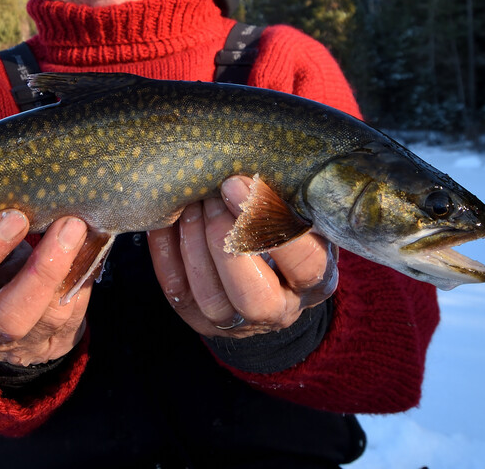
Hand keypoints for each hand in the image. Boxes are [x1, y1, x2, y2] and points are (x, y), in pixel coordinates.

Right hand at [0, 210, 90, 366]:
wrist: (2, 310)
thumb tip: (14, 188)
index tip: (13, 217)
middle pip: (9, 318)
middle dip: (42, 272)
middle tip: (67, 225)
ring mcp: (19, 347)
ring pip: (50, 318)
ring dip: (74, 269)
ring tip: (83, 229)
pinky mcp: (52, 345)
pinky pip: (75, 314)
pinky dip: (85, 276)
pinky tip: (91, 246)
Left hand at [146, 176, 337, 338]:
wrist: (270, 268)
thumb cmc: (288, 225)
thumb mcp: (302, 211)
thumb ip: (289, 196)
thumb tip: (249, 161)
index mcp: (316, 280)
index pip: (305, 263)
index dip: (268, 223)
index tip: (236, 183)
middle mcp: (281, 309)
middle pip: (256, 298)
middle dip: (226, 242)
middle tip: (210, 197)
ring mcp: (239, 322)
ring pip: (213, 300)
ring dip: (195, 246)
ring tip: (190, 205)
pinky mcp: (202, 320)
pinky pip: (179, 292)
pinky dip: (167, 253)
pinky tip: (167, 220)